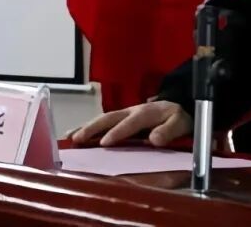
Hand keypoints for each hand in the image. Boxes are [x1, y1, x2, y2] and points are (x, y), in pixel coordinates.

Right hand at [69, 101, 191, 147]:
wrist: (177, 107)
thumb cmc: (178, 117)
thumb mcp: (180, 123)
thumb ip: (169, 131)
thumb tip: (155, 139)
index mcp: (146, 113)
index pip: (130, 122)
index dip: (117, 132)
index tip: (104, 143)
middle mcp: (131, 111)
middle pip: (109, 117)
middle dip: (93, 127)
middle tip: (77, 138)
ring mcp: (124, 113)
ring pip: (102, 119)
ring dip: (86, 127)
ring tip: (70, 137)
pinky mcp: (120, 118)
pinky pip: (102, 123)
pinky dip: (88, 128)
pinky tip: (75, 135)